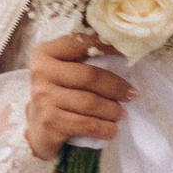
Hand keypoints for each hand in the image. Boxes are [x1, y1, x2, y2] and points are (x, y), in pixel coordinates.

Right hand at [25, 30, 130, 162]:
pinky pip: (86, 124)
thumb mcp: (65, 71)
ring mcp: (44, 99)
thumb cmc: (60, 94)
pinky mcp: (50, 122)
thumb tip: (124, 50)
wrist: (40, 129)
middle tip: (132, 94)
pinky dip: (104, 128)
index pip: (81, 43)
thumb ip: (84, 57)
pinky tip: (112, 130)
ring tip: (121, 113)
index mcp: (46, 52)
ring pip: (90, 103)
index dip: (108, 46)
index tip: (128, 52)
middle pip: (89, 76)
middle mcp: (41, 73)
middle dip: (116, 87)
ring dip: (112, 110)